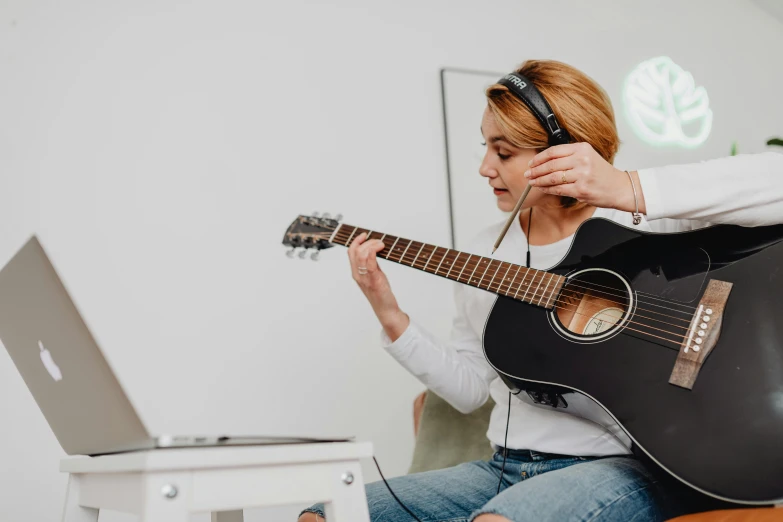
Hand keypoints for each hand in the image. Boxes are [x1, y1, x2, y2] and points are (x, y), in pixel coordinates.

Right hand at [348, 233, 409, 340]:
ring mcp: (365, 278)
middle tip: (379, 242)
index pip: (351, 252)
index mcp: (356, 273)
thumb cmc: (381, 294)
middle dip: (367, 241)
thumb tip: (374, 251)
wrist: (386, 310)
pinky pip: (370, 263)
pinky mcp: (374, 281)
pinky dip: (373, 252)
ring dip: (372, 245)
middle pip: (355, 251)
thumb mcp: (374, 276)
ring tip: (381, 245)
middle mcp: (358, 275)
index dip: (356, 241)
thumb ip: (372, 264)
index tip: (364, 235)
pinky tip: (379, 249)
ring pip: (361, 255)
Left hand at [525, 143, 645, 213]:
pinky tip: (542, 188)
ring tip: (532, 182)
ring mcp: (582, 175)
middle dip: (535, 170)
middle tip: (527, 174)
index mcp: (582, 148)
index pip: (553, 151)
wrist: (619, 187)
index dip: (539, 158)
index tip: (531, 163)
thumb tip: (544, 162)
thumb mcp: (587, 157)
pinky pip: (558, 189)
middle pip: (550, 164)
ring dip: (539, 180)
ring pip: (552, 177)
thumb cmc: (602, 174)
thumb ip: (569, 156)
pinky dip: (547, 189)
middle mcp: (582, 159)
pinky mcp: (581, 189)